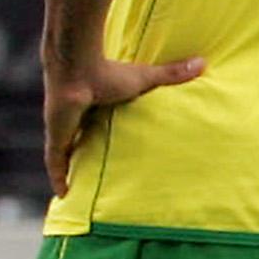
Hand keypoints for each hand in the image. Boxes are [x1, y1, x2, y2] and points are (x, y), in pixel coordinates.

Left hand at [41, 52, 205, 195]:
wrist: (78, 69)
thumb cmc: (108, 72)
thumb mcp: (144, 78)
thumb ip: (170, 74)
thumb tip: (203, 63)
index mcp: (93, 107)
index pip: (94, 124)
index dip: (98, 134)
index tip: (107, 147)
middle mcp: (75, 120)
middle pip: (77, 142)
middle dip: (82, 156)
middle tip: (93, 175)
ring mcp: (63, 130)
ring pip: (64, 155)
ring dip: (68, 170)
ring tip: (78, 190)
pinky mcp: (56, 139)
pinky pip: (55, 163)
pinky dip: (58, 178)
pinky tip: (64, 195)